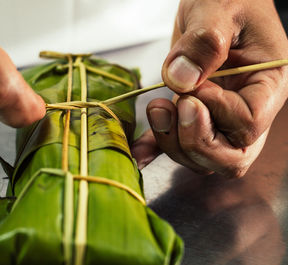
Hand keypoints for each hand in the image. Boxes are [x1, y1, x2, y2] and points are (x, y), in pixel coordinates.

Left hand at [133, 0, 287, 176]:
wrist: (216, 1)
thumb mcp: (218, 9)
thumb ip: (204, 43)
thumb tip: (181, 81)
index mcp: (267, 84)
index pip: (248, 124)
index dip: (216, 113)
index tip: (194, 89)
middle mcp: (247, 107)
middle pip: (231, 156)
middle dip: (196, 141)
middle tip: (175, 106)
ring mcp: (221, 117)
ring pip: (204, 158)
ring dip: (174, 142)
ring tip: (158, 108)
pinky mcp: (195, 115)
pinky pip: (178, 143)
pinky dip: (157, 149)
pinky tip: (140, 151)